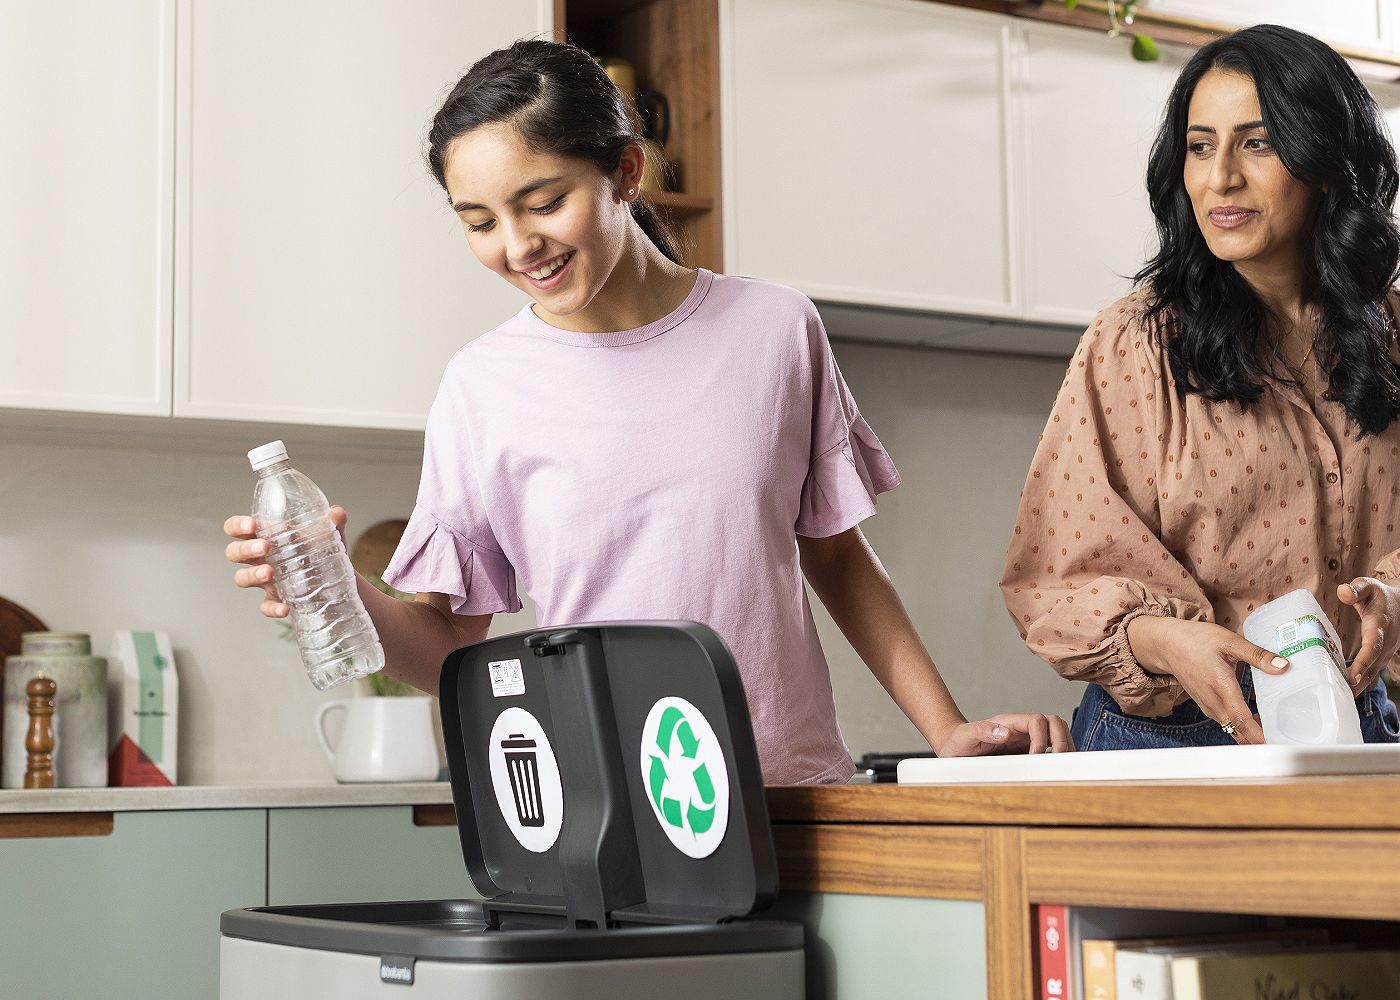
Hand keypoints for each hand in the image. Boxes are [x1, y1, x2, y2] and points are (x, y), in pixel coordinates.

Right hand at [224, 505, 347, 618]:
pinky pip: (265, 606)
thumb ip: (333, 521)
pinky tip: (284, 607)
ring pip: (242, 578)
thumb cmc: (320, 549)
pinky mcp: (275, 600)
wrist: (337, 577)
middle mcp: (259, 558)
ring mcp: (265, 581)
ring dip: (252, 575)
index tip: (252, 525)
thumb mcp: (328, 533)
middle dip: (245, 549)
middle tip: (265, 547)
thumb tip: (337, 513)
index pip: (237, 529)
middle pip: (234, 553)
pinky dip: (272, 608)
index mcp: (264, 536)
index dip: (237, 526)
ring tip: (270, 572)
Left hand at [935, 712, 1073, 755]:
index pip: (1037, 721)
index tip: (1034, 757)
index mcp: (1009, 722)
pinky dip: (1059, 756)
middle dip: (1061, 740)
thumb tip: (1006, 733)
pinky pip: (1051, 749)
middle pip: (1055, 723)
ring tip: (1063, 766)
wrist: (954, 747)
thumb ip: (981, 731)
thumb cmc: (958, 741)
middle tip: (1058, 762)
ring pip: (1058, 733)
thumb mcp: (964, 736)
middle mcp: (1022, 729)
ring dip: (1065, 747)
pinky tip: (1057, 770)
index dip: (1041, 738)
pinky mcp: (1029, 752)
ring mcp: (1027, 740)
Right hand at [1126, 616, 1287, 744]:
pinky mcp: (1206, 705)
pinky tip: (1255, 720)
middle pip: (1239, 731)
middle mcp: (1213, 701)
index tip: (1275, 743)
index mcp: (1221, 686)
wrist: (1167, 645)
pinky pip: (1226, 722)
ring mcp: (1208, 705)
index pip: (1241, 719)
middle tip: (1284, 741)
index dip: (1259, 735)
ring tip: (1274, 732)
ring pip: (1232, 728)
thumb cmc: (1196, 640)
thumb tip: (1283, 666)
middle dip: (1260, 740)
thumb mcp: (1229, 641)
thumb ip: (1257, 655)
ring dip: (1251, 734)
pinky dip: (1241, 726)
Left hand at [1338, 578, 1399, 694]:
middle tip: (1338, 696)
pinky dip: (1358, 684)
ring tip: (1338, 700)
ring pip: (1372, 674)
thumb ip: (1356, 589)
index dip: (1363, 662)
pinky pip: (1370, 673)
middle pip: (1372, 667)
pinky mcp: (1380, 658)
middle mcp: (1385, 644)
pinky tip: (1343, 693)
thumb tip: (1343, 592)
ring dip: (1357, 687)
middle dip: (1357, 683)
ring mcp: (1384, 653)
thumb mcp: (1368, 586)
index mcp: (1380, 627)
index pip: (1373, 647)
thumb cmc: (1379, 595)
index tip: (1352, 677)